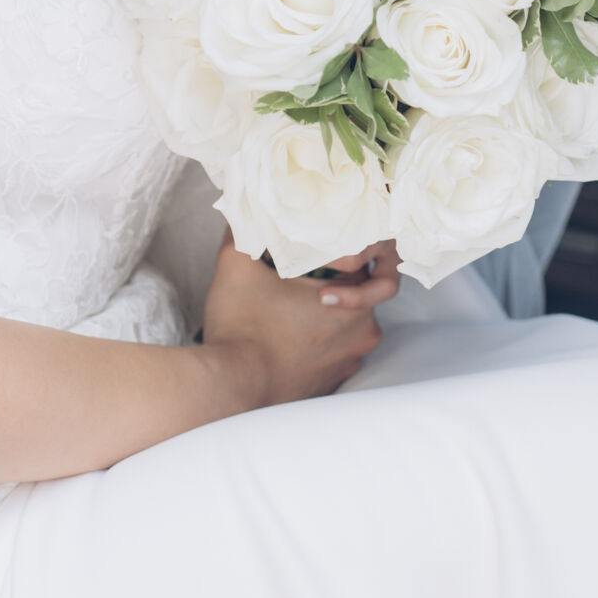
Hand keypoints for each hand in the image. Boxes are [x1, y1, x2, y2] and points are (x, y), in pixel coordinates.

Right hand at [202, 235, 401, 410]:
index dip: (340, 251)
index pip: (366, 262)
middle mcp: (365, 334)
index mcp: (356, 302)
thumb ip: (245, 228)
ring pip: (346, 323)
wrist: (232, 388)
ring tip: (287, 305)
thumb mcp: (238, 264)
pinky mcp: (333, 384)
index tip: (312, 254)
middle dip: (330, 279)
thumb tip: (243, 209)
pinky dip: (318, 340)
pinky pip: (334, 351)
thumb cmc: (243, 327)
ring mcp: (350, 363)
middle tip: (295, 276)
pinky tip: (285, 334)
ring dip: (323, 311)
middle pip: (356, 291)